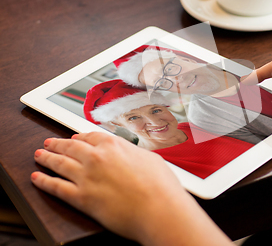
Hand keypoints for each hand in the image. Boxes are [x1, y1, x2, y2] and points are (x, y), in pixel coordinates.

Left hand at [31, 132, 231, 245]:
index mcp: (114, 145)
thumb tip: (130, 155)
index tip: (73, 138)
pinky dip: (44, 182)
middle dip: (57, 144)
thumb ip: (134, 154)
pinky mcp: (81, 198)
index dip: (78, 136)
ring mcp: (86, 177)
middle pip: (70, 147)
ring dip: (46, 158)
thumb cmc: (160, 186)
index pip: (90, 136)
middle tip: (49, 143)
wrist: (158, 209)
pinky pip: (56, 187)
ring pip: (59, 164)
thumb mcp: (150, 158)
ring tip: (39, 155)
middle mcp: (96, 157)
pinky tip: (37, 178)